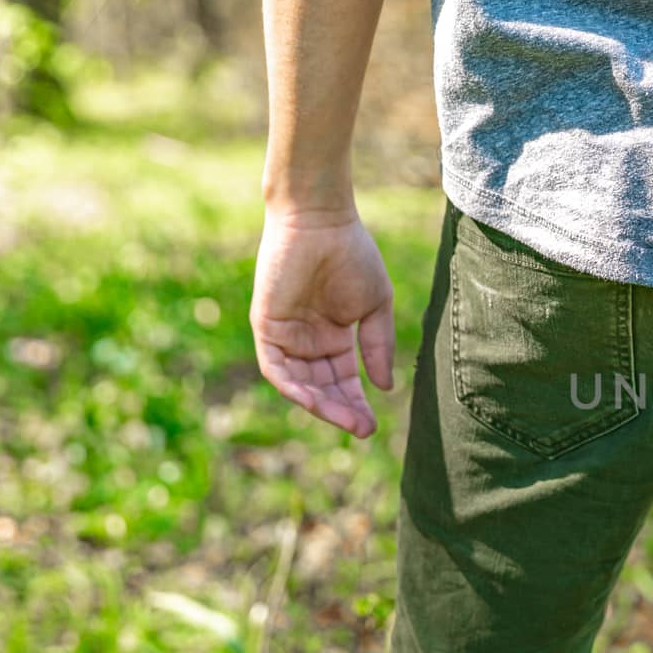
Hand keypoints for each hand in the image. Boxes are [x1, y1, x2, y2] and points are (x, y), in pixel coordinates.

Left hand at [250, 207, 395, 437]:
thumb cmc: (352, 256)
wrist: (322, 222)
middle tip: (362, 430)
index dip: (356, 404)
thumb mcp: (375, 307)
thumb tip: (385, 388)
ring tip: (345, 420)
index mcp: (333, 337)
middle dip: (341, 411)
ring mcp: (285, 335)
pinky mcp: (267, 325)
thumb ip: (377, 347)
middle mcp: (307, 341)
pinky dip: (291, 386)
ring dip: (320, 405)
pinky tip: (311, 400)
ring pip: (299, 383)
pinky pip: (275, 366)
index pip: (343, 381)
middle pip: (322, 388)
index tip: (372, 427)